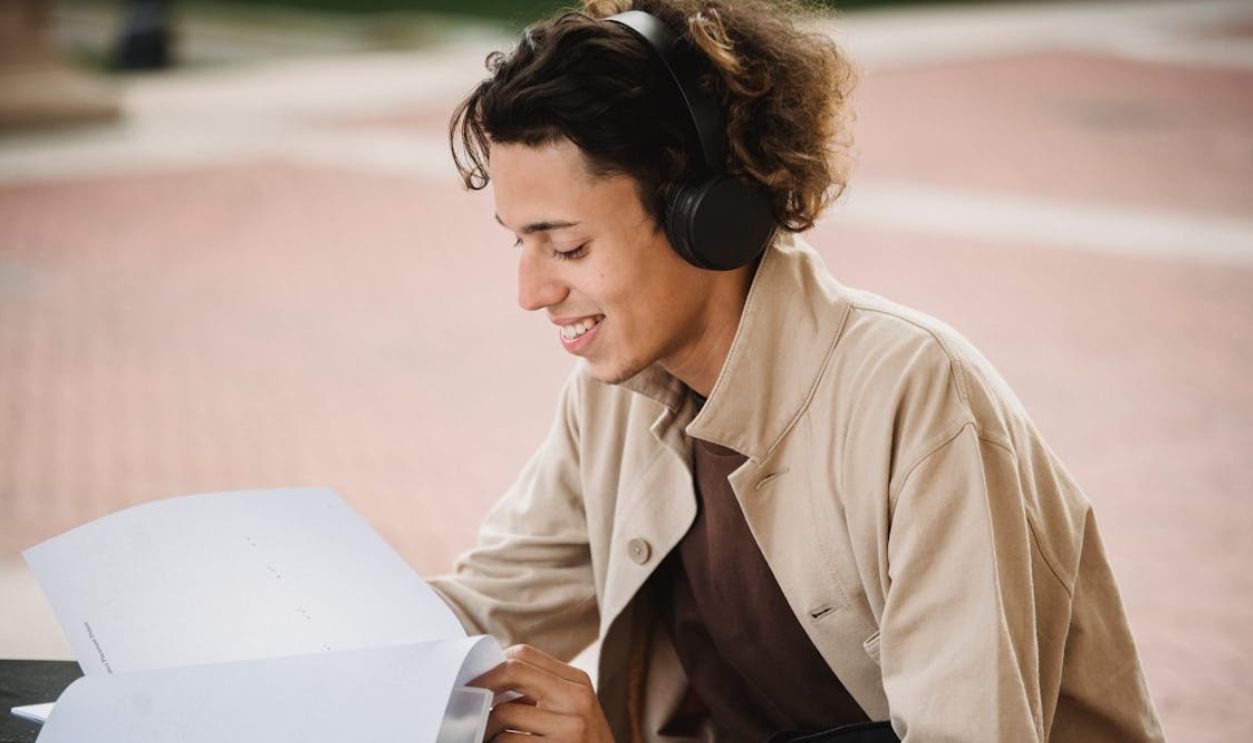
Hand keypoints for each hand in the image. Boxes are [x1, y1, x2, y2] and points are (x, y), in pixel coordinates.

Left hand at [469, 644, 614, 741]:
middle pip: (513, 671)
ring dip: (486, 727)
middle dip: (483, 684)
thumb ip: (543, 691)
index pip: (525, 654)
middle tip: (467, 700)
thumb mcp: (572, 711)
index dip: (493, 664)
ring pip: (504, 713)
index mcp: (578, 682)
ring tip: (485, 735)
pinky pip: (508, 742)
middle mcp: (577, 699)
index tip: (477, 679)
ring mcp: (570, 727)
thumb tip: (491, 679)